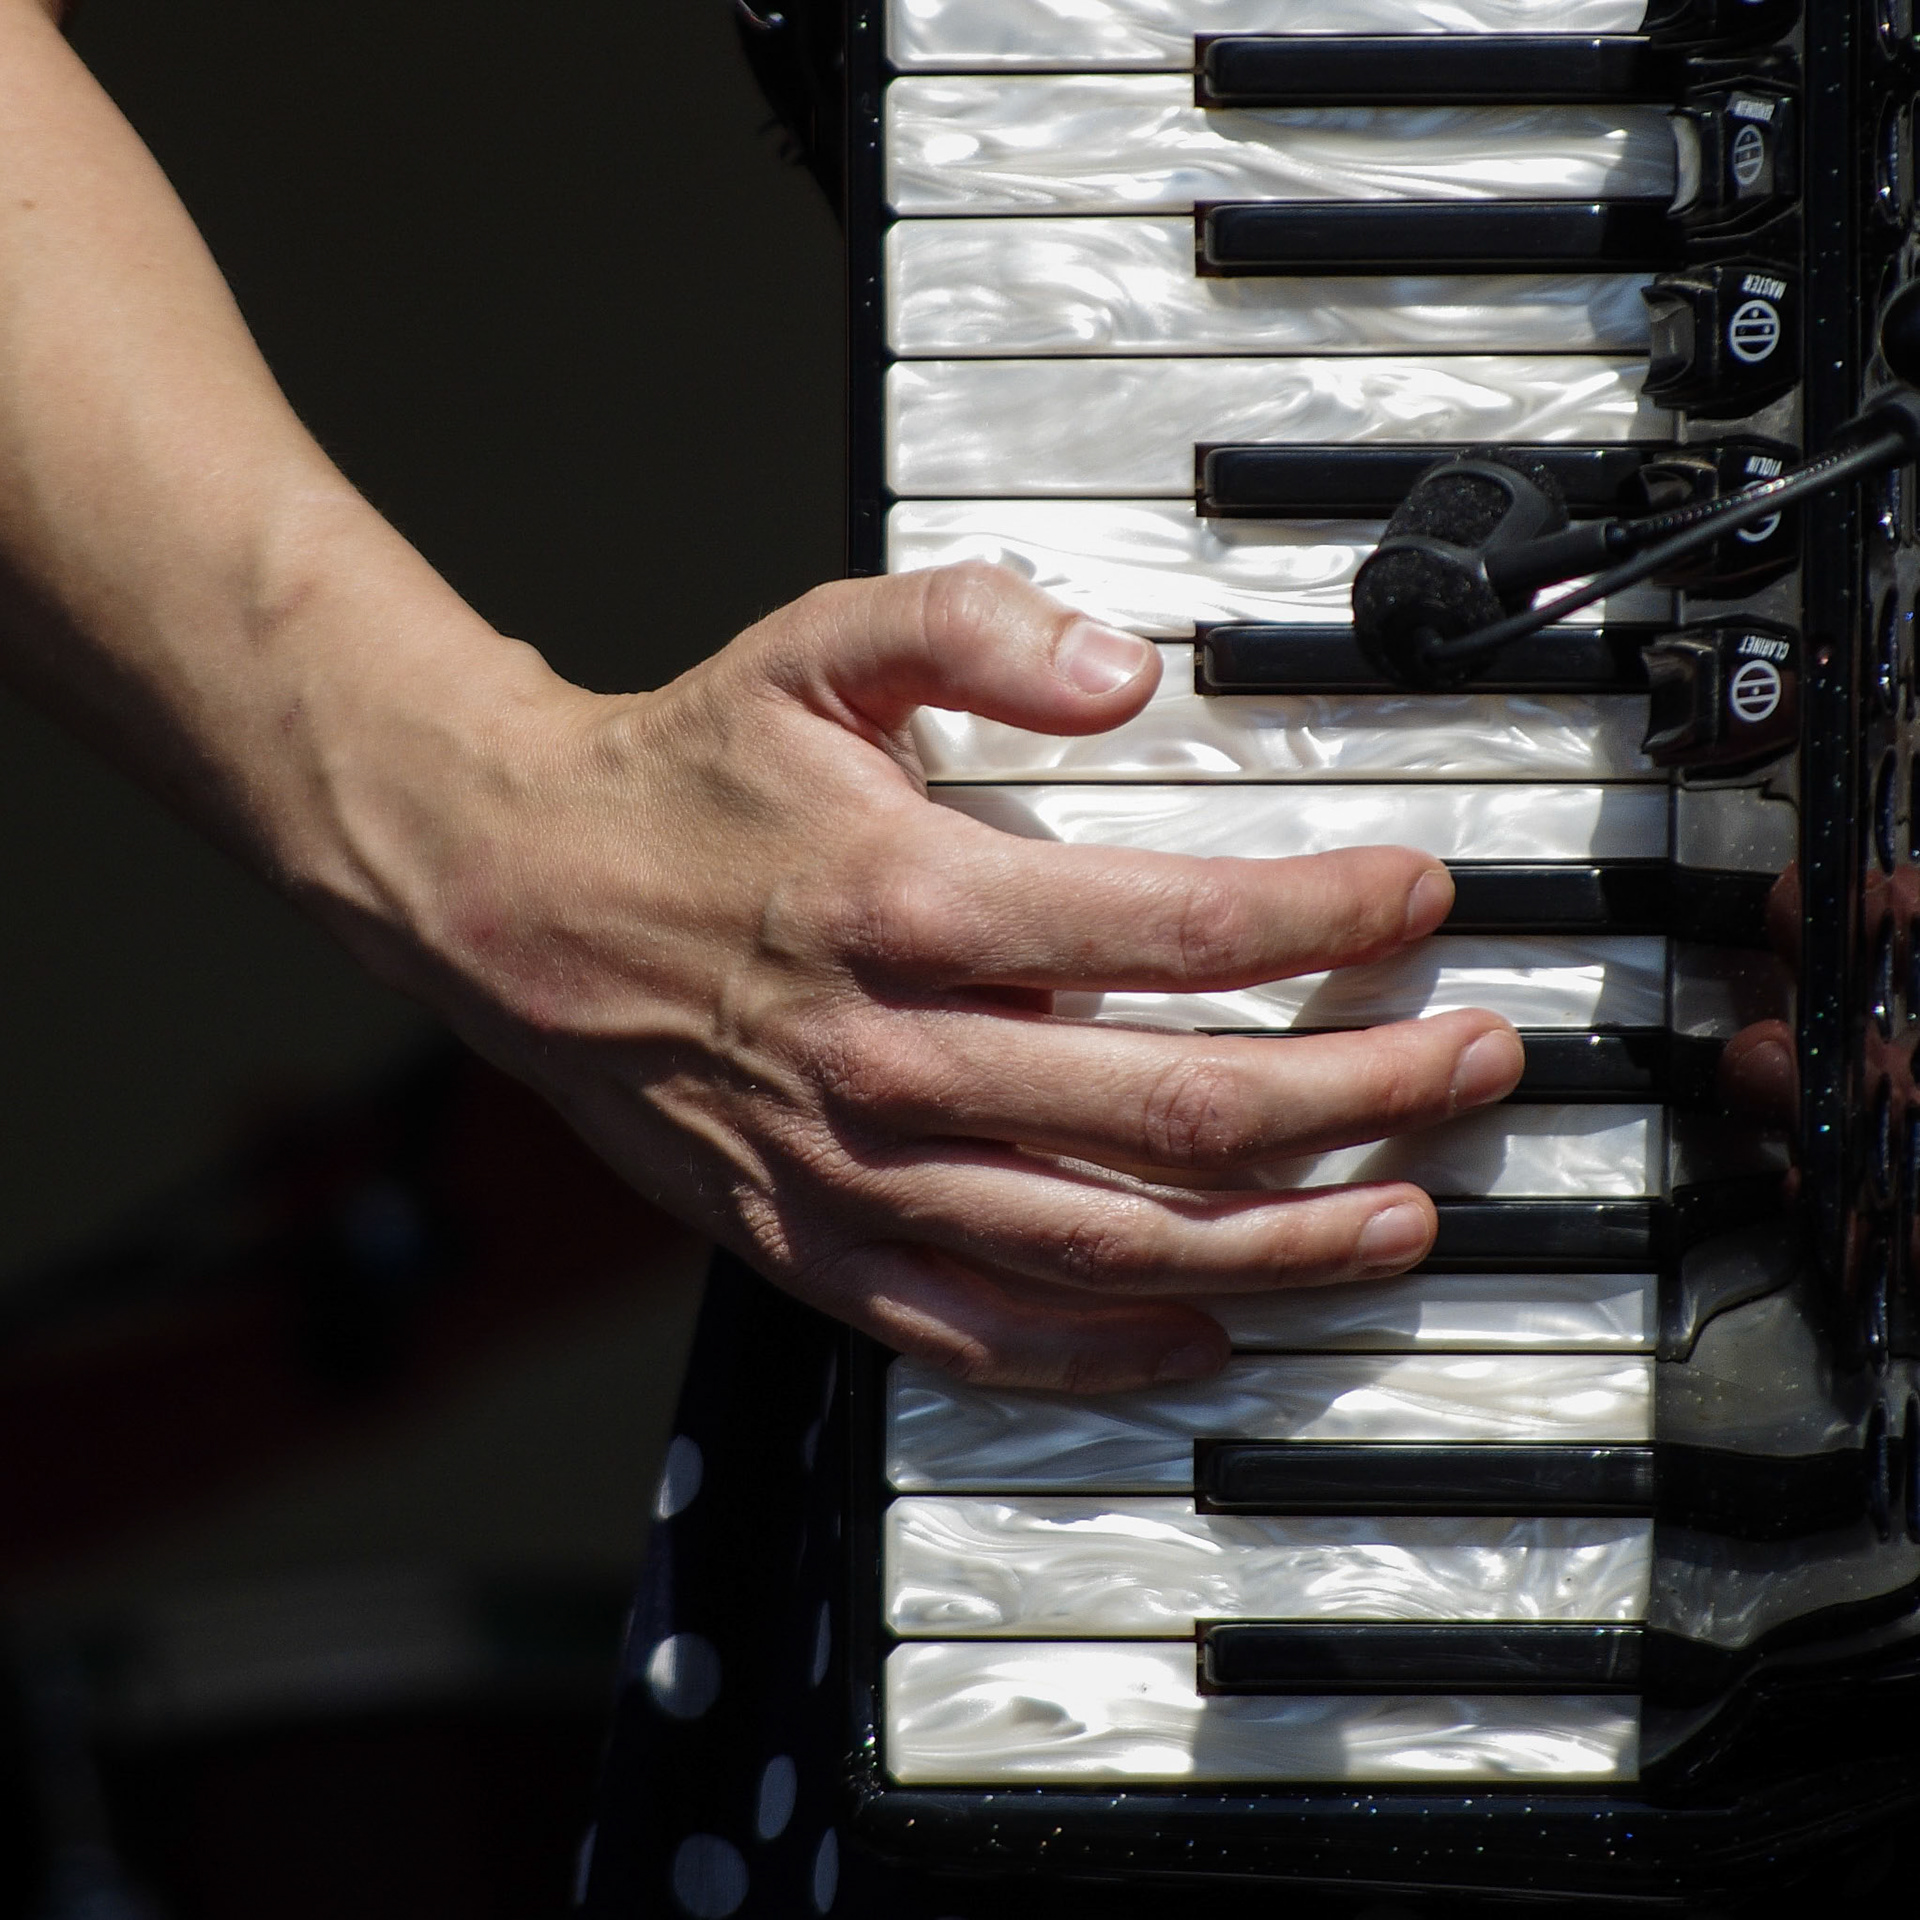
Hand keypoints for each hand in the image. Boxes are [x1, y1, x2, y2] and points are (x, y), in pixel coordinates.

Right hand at [341, 563, 1523, 1392]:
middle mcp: (894, 1054)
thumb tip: (1130, 672)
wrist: (522, 898)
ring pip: (1110, 1246)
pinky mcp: (813, 1244)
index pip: (1178, 930)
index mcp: (910, 898)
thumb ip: (975, 624)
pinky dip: (1108, 1350)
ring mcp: (854, 1171)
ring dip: (1280, 1242)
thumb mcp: (817, 643)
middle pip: (1180, 1112)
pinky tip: (1207, 1335)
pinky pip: (981, 1332)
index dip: (1331, 917)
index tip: (1423, 899)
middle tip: (1473, 1068)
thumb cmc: (688, 775)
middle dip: (1364, 1095)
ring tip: (1402, 1218)